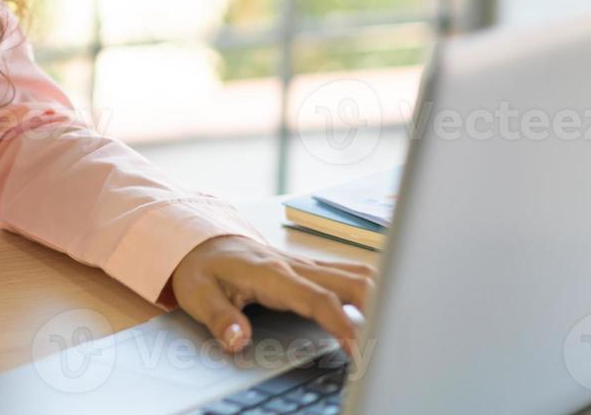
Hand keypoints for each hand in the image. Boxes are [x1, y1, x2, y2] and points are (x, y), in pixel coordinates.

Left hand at [166, 235, 375, 358]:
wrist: (201, 242)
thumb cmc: (202, 268)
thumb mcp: (198, 294)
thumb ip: (219, 318)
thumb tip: (238, 339)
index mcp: (272, 274)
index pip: (317, 298)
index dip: (341, 324)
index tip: (357, 349)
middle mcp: (296, 266)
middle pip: (352, 282)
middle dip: (378, 308)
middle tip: (388, 344)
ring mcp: (307, 266)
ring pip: (357, 274)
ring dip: (380, 296)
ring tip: (393, 330)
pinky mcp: (311, 269)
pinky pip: (349, 274)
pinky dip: (371, 291)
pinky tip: (380, 312)